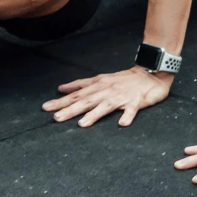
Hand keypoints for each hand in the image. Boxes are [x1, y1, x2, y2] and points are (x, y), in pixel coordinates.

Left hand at [43, 65, 170, 127]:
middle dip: (71, 109)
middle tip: (56, 118)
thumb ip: (81, 85)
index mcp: (98, 85)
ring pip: (105, 106)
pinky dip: (127, 117)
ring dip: (94, 115)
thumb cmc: (124, 79)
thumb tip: (61, 88)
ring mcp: (121, 97)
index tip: (46, 108)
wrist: (150, 73)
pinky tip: (122, 124)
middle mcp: (107, 90)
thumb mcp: (100, 79)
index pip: (76, 94)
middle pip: (86, 101)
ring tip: (82, 124)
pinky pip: (131, 111)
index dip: (61, 101)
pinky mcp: (136, 102)